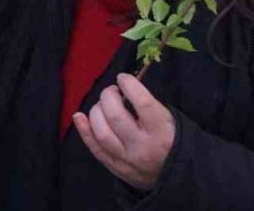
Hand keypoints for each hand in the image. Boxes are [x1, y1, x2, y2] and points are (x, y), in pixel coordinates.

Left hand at [72, 73, 174, 190]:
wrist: (174, 176)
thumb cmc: (171, 139)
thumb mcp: (170, 120)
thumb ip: (148, 105)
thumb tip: (123, 87)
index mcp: (162, 132)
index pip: (142, 103)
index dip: (129, 85)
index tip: (123, 78)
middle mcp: (143, 147)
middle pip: (116, 117)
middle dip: (108, 97)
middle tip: (111, 92)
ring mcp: (127, 160)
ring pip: (102, 133)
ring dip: (96, 112)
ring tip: (102, 105)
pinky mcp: (116, 168)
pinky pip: (95, 149)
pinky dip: (84, 130)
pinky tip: (79, 116)